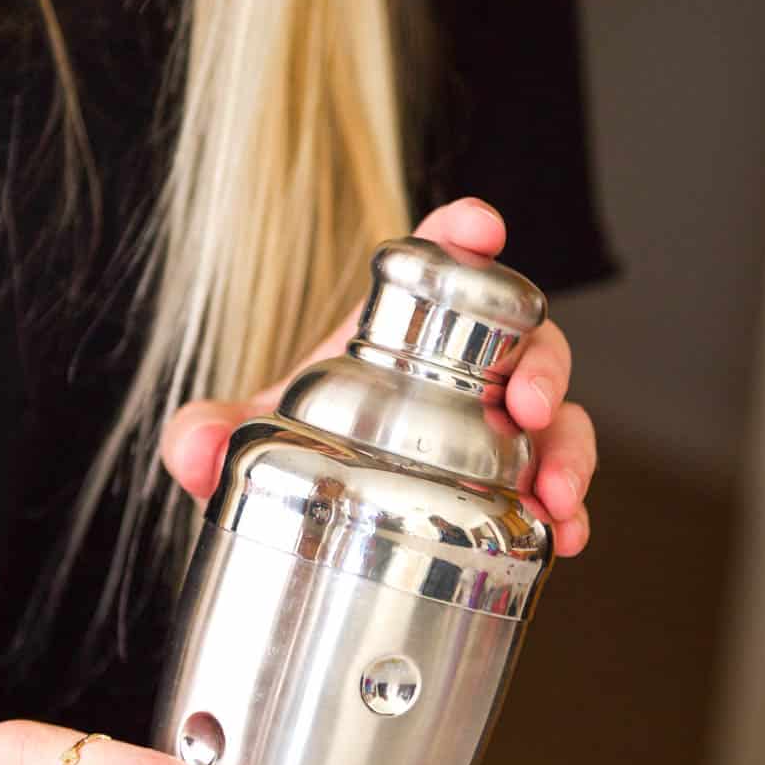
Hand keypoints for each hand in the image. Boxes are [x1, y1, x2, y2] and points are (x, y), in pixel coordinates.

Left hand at [160, 198, 595, 556]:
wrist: (312, 513)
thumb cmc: (295, 446)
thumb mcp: (245, 438)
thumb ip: (203, 435)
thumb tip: (195, 447)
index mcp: (398, 333)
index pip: (441, 264)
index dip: (463, 236)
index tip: (480, 226)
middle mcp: (463, 372)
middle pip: (527, 339)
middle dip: (541, 364)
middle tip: (530, 406)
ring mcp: (496, 431)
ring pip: (559, 418)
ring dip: (569, 448)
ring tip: (557, 495)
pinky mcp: (512, 486)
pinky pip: (555, 486)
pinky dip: (568, 510)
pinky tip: (566, 538)